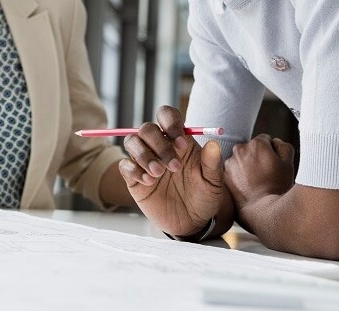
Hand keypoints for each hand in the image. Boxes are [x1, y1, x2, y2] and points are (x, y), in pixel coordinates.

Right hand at [120, 106, 223, 236]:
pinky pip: (124, 165)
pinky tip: (148, 182)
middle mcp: (159, 146)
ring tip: (158, 174)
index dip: (171, 123)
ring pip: (131, 141)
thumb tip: (213, 143)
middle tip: (173, 167)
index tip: (181, 144)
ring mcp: (144, 161)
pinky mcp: (133, 178)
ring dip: (144, 155)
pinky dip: (134, 170)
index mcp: (178, 140)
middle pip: (147, 128)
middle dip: (158, 144)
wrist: (191, 223)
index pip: (167, 116)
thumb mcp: (213, 182)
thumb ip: (212, 163)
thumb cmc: (203, 198)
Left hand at [223, 134, 294, 210]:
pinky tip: (247, 186)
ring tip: (256, 182)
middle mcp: (240, 150)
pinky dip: (238, 176)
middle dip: (257, 157)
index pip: (265, 141)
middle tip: (265, 173)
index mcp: (257, 144)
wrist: (262, 211)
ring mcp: (230, 163)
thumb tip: (275, 142)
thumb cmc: (276, 187)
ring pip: (240, 160)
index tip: (273, 163)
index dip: (271, 152)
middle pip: (251, 149)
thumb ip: (283, 146)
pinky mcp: (223, 176)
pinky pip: (233, 171)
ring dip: (247, 166)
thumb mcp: (288, 164)